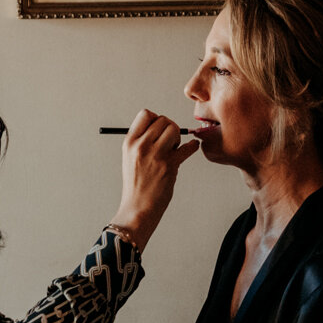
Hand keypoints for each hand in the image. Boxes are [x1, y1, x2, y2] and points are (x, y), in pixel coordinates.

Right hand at [111, 111, 198, 247]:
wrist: (138, 208)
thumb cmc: (136, 185)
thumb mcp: (130, 158)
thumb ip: (142, 141)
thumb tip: (163, 127)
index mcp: (129, 142)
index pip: (145, 114)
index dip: (156, 118)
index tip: (159, 129)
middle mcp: (141, 146)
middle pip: (162, 120)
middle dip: (170, 128)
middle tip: (170, 142)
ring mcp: (155, 155)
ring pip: (173, 130)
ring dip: (178, 137)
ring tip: (174, 149)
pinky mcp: (169, 166)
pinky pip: (187, 148)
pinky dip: (192, 146)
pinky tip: (191, 147)